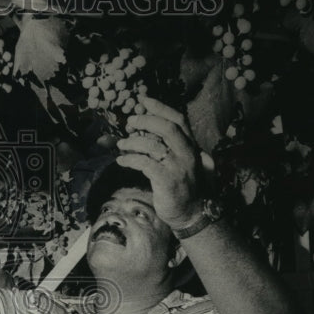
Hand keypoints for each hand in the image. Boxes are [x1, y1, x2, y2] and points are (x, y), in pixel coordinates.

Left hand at [115, 96, 212, 229]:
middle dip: (146, 120)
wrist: (192, 213)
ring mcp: (179, 167)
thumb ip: (166, 147)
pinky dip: (130, 159)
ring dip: (133, 142)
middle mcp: (188, 154)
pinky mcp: (168, 181)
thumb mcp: (179, 163)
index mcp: (191, 146)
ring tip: (121, 144)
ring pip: (153, 146)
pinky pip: (145, 164)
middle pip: (167, 128)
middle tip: (130, 121)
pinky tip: (122, 161)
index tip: (143, 100)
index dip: (161, 107)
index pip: (179, 120)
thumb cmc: (181, 186)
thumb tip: (140, 132)